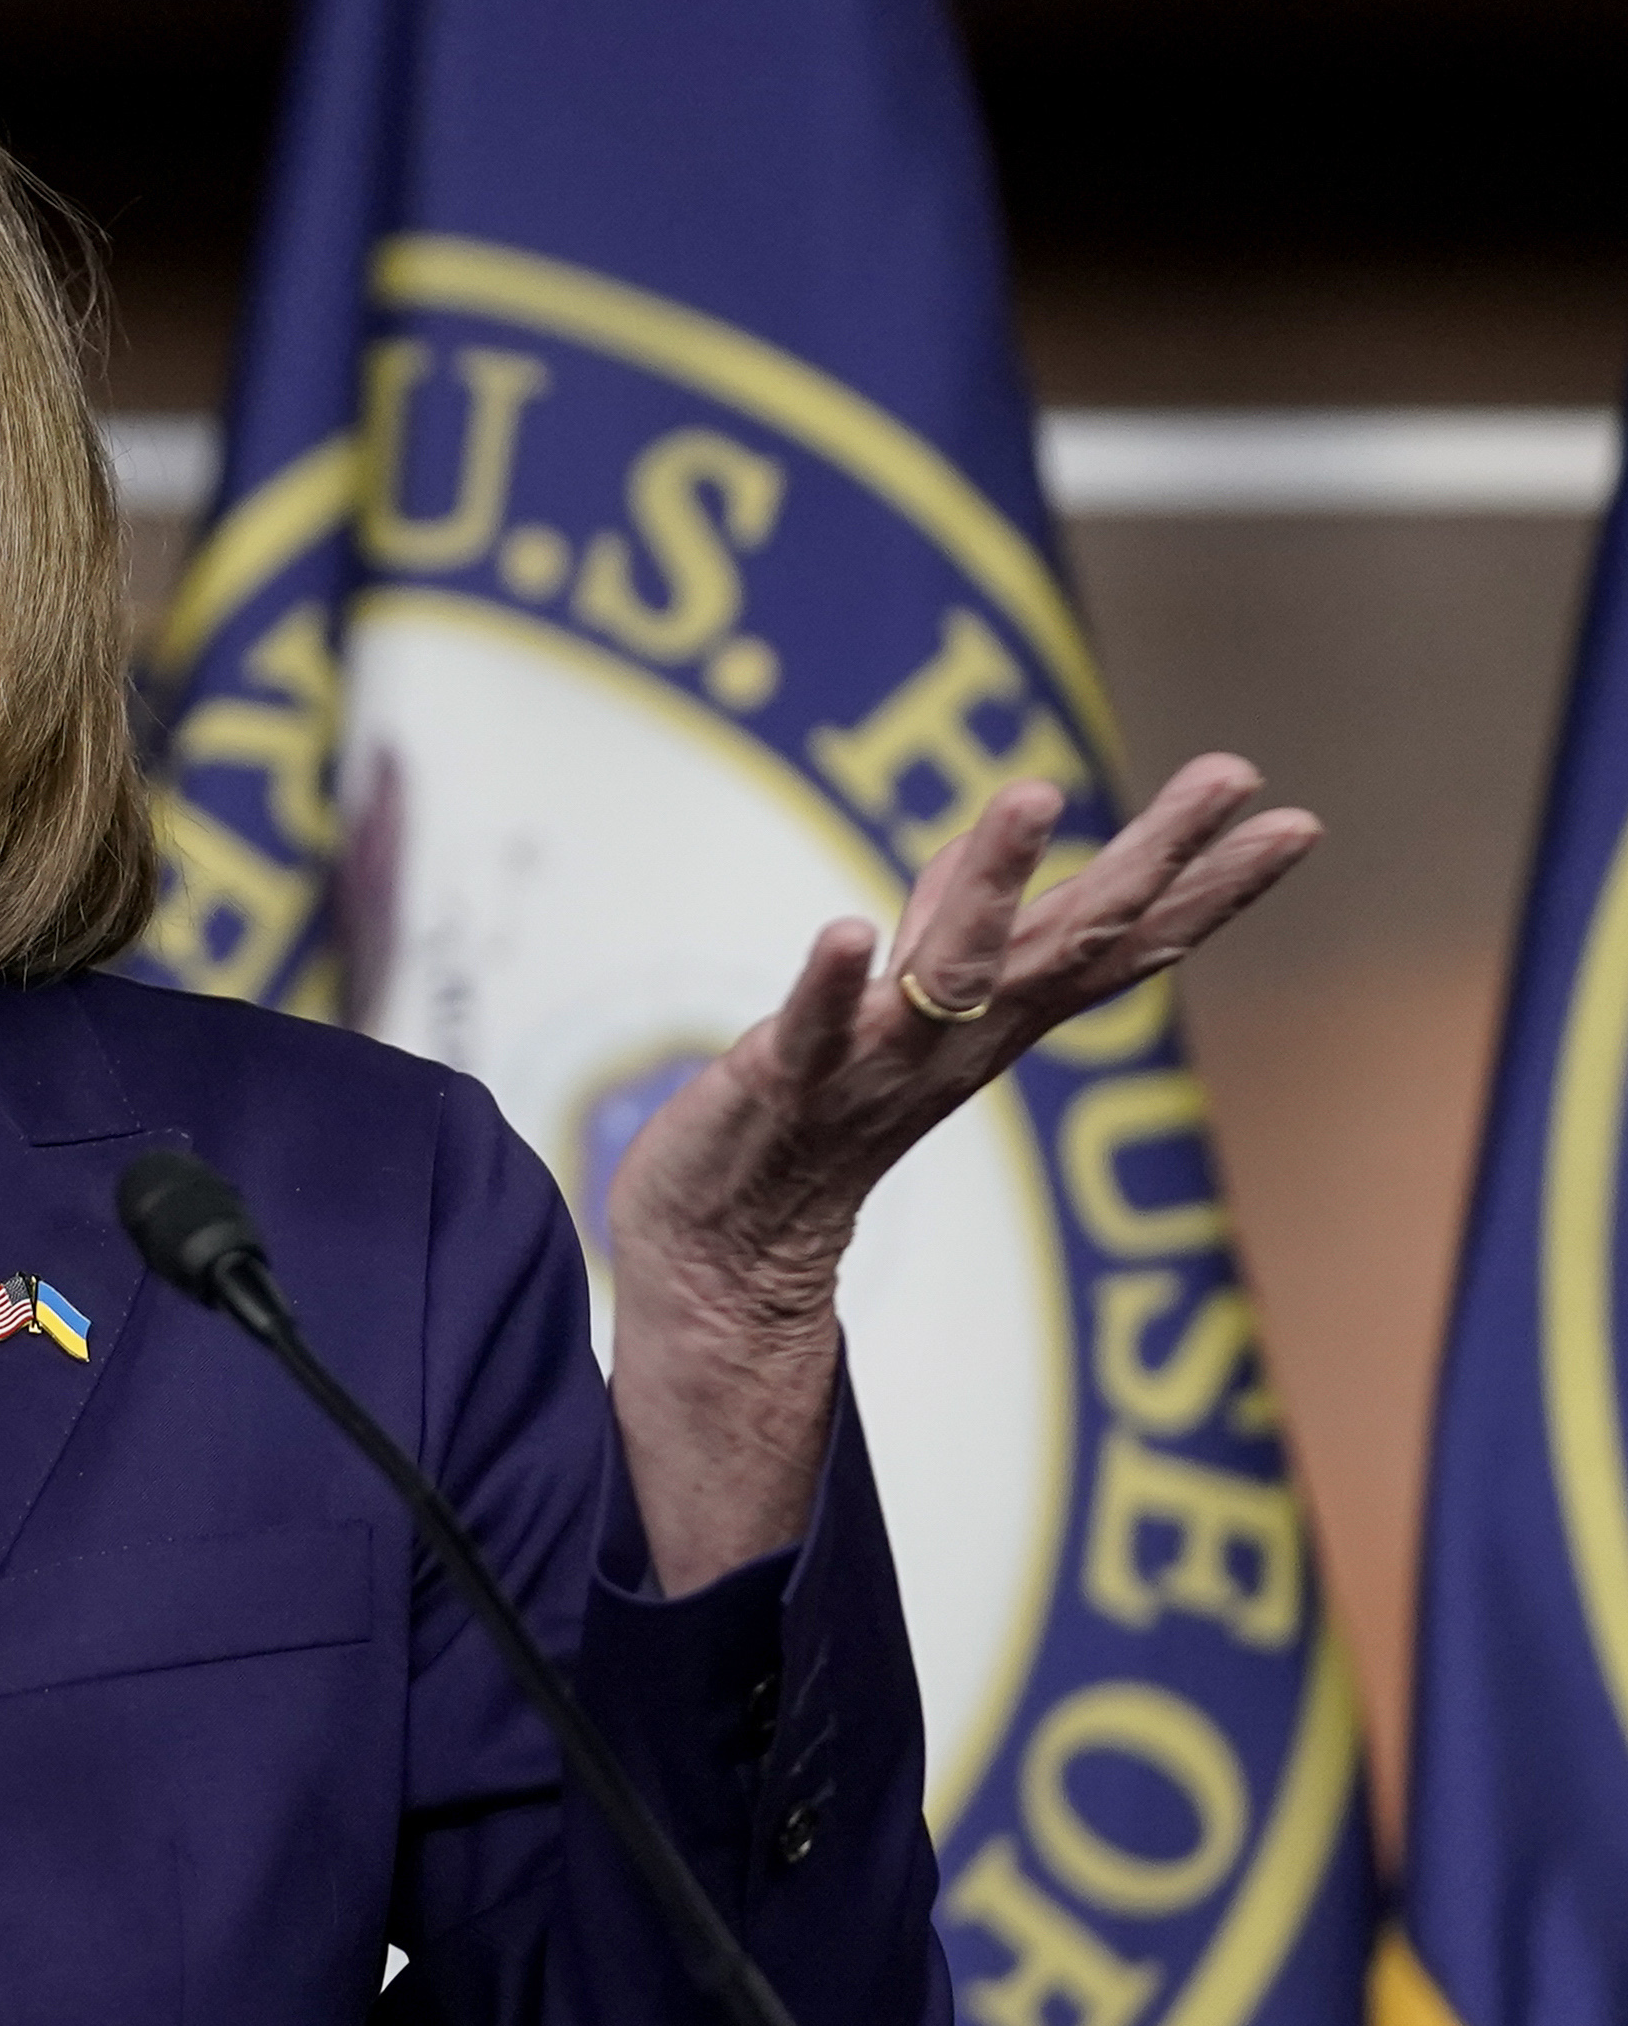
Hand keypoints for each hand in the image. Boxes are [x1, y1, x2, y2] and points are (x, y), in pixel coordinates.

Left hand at [602, 754, 1321, 1589]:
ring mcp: (879, 1061)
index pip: (1120, 942)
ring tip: (1034, 793)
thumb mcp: (903, 1010)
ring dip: (990, 881)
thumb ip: (945, 931)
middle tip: (1233, 771)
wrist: (729, 1254)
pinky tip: (847, 929)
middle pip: (1076, 939)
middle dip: (1157, 854)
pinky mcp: (786, 1082)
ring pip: (954, 967)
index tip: (1295, 818)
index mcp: (996, 1019)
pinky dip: (834, 981)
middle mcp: (960, 1038)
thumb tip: (983, 854)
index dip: (1206, 886)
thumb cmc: (818, 1116)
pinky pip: (815, 1029)